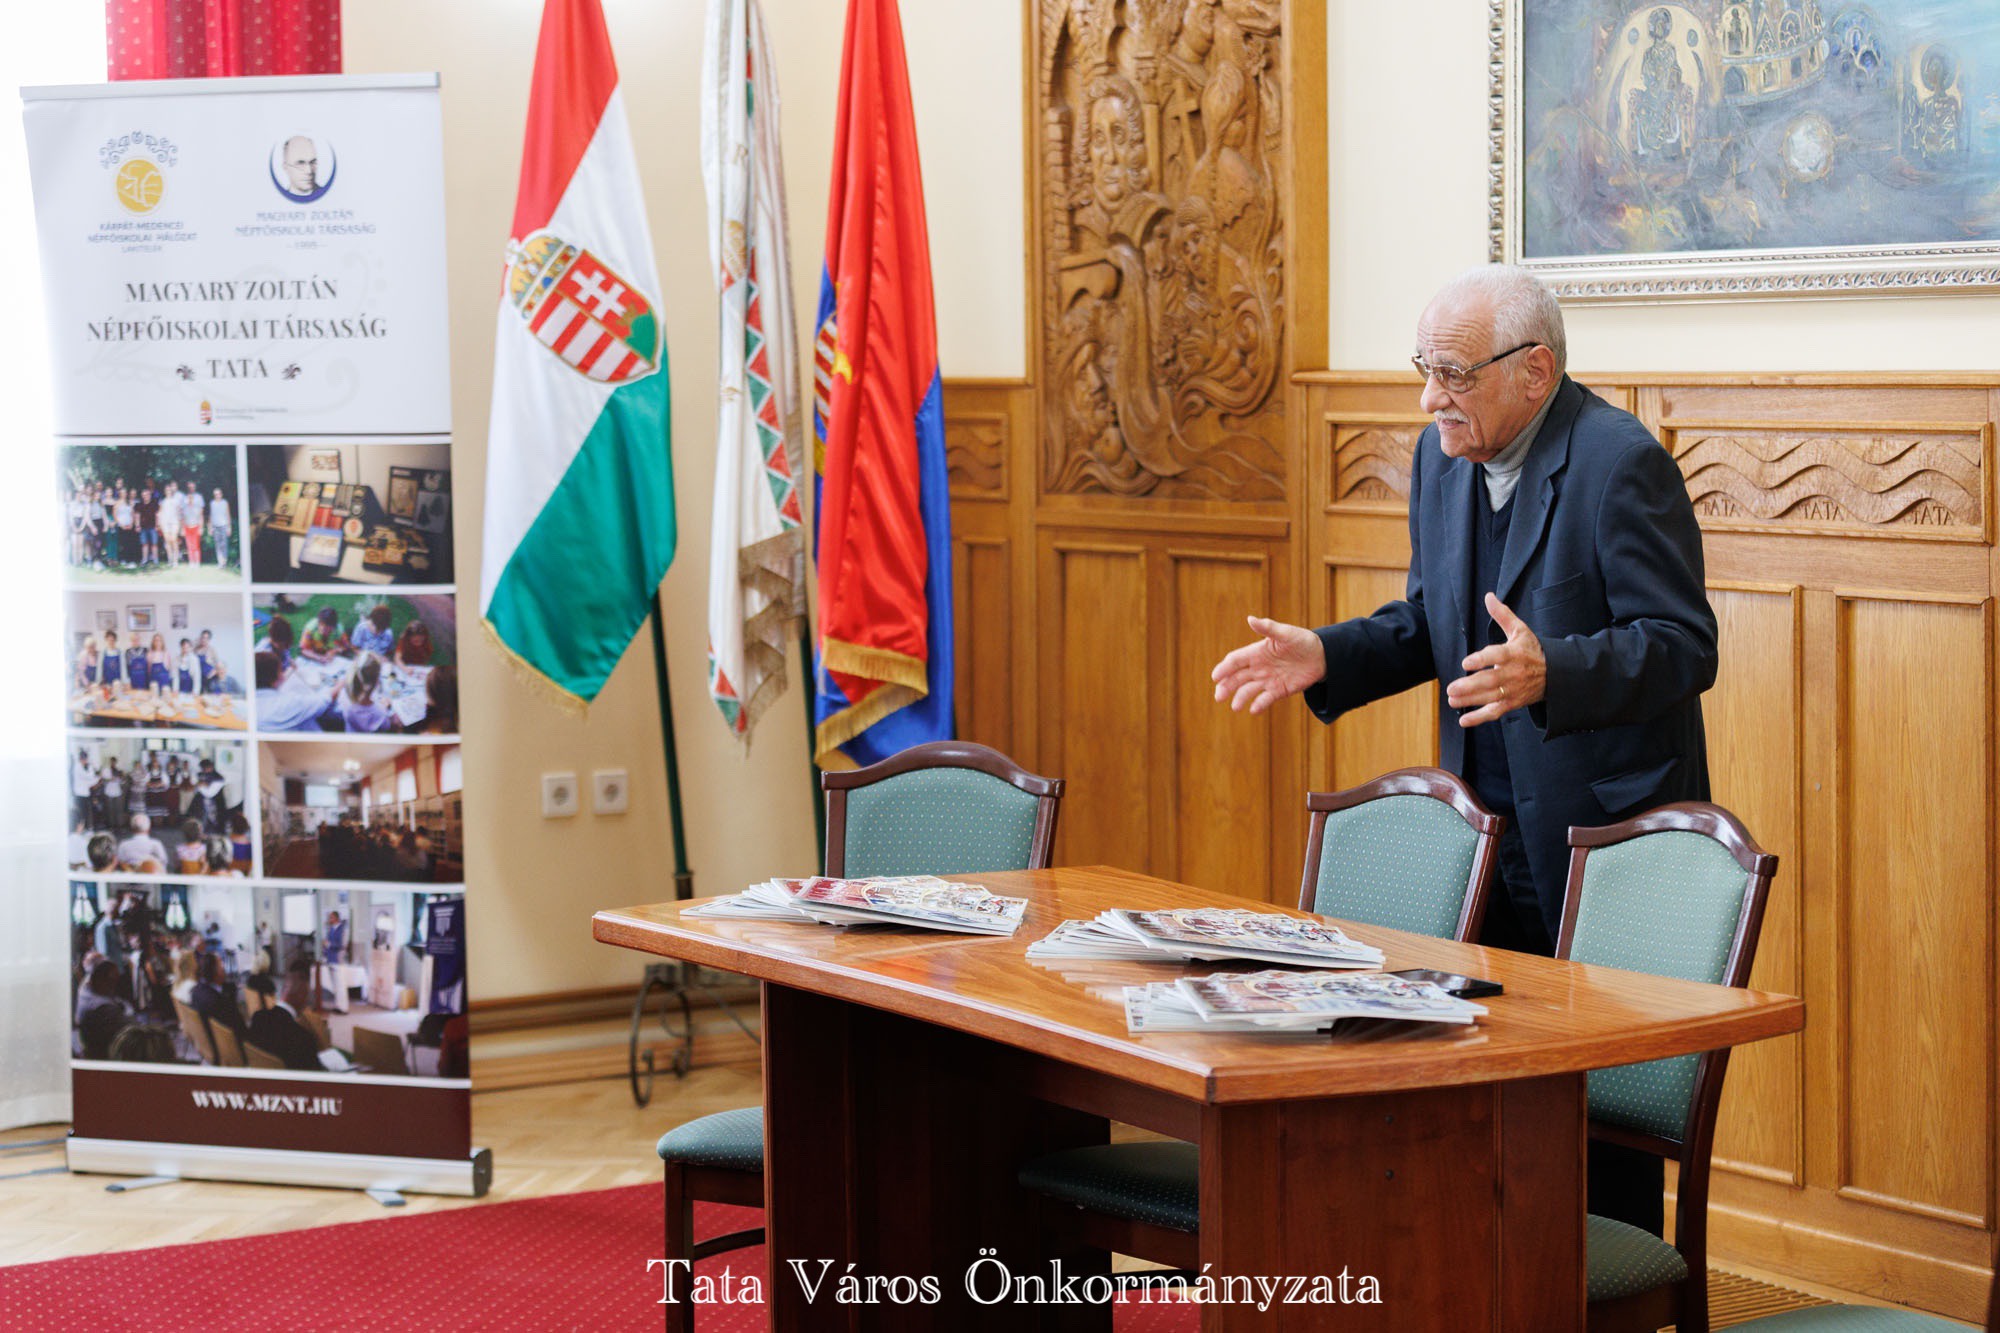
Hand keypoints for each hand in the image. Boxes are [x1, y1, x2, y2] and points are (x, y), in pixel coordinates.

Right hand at [1210, 616, 1325, 713]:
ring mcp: (1268, 680)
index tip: (1215, 677)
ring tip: (1235, 707)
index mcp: (1257, 652)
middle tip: (1218, 696)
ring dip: (1239, 698)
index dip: (1224, 668)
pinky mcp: (1279, 690)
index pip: (1235, 661)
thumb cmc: (1303, 641)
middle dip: (1226, 686)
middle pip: (1237, 678)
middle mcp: (1259, 667)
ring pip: (1248, 690)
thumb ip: (1268, 628)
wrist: (1323, 656)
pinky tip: (1253, 710)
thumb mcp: (1286, 633)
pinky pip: (1265, 699)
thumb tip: (1250, 619)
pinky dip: (1258, 705)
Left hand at [1445, 593, 1544, 727]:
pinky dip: (1479, 718)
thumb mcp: (1520, 630)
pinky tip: (1463, 721)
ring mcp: (1513, 690)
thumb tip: (1488, 596)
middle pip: (1491, 681)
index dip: (1482, 659)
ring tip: (1452, 700)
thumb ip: (1503, 615)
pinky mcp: (1512, 703)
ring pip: (1490, 698)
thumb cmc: (1532, 650)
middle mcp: (1513, 674)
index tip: (1466, 662)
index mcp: (1514, 654)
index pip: (1497, 656)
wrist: (1556, 674)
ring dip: (1470, 701)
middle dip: (1470, 686)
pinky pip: (1495, 712)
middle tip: (1451, 688)